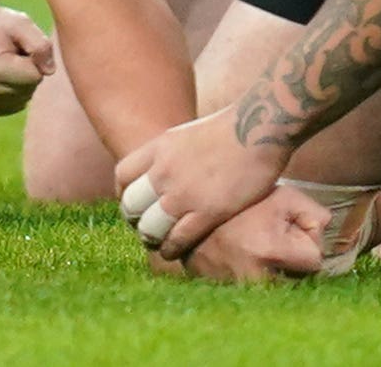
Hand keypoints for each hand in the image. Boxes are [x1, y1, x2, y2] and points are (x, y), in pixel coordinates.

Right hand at [0, 3, 55, 118]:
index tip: (13, 44)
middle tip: (5, 51)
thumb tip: (50, 72)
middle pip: (30, 88)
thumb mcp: (21, 23)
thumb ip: (41, 45)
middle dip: (26, 68)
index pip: (36, 75)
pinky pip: (15, 104)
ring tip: (0, 61)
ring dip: (19, 79)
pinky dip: (12, 89)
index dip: (31, 57)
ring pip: (24, 97)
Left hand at [116, 108, 289, 265]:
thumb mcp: (189, 134)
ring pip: (150, 226)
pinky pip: (178, 238)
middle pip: (132, 204)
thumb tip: (171, 166)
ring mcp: (183, 192)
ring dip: (151, 238)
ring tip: (158, 245)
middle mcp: (163, 171)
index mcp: (159, 148)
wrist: (258, 129)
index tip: (133, 205)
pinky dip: (172, 248)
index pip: (122, 175)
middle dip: (135, 220)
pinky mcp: (208, 211)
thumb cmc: (233, 129)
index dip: (124, 194)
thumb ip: (174, 153)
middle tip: (144, 229)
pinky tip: (175, 252)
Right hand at [176, 184, 329, 284]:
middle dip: (292, 261)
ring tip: (254, 244)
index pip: (314, 261)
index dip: (307, 243)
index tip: (288, 229)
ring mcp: (234, 286)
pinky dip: (252, 274)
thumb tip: (324, 238)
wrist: (188, 203)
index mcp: (269, 250)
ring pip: (276, 287)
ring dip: (273, 270)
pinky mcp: (220, 290)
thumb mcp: (285, 195)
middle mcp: (253, 277)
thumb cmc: (244, 199)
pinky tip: (242, 254)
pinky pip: (252, 290)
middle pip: (297, 280)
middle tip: (269, 236)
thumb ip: (315, 216)